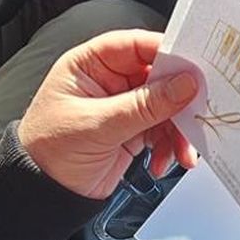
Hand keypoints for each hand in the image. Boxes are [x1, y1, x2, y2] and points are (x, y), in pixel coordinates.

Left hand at [18, 29, 197, 198]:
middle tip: (196, 114)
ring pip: (167, 107)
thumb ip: (143, 105)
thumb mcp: (97, 125)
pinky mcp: (133, 131)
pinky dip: (170, 146)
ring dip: (178, 130)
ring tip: (180, 151)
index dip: (166, 53)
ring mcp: (123, 107)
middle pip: (159, 77)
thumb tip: (184, 84)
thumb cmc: (49, 151)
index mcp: (91, 65)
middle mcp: (110, 81)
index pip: (136, 46)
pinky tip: (162, 161)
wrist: (44, 193)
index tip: (193, 68)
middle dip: (180, 100)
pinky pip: (163, 131)